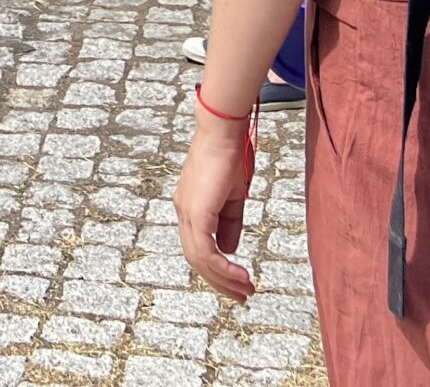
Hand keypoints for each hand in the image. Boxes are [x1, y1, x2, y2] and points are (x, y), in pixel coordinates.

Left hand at [173, 101, 257, 300]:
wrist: (224, 132)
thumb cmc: (229, 156)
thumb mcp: (233, 197)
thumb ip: (229, 224)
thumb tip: (229, 250)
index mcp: (190, 207)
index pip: (198, 247)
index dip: (216, 268)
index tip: (237, 282)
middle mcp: (184, 212)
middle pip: (196, 258)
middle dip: (220, 281)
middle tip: (241, 296)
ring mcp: (187, 212)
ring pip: (200, 259)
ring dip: (224, 279)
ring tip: (245, 289)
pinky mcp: (197, 212)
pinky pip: (206, 250)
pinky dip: (223, 267)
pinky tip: (239, 274)